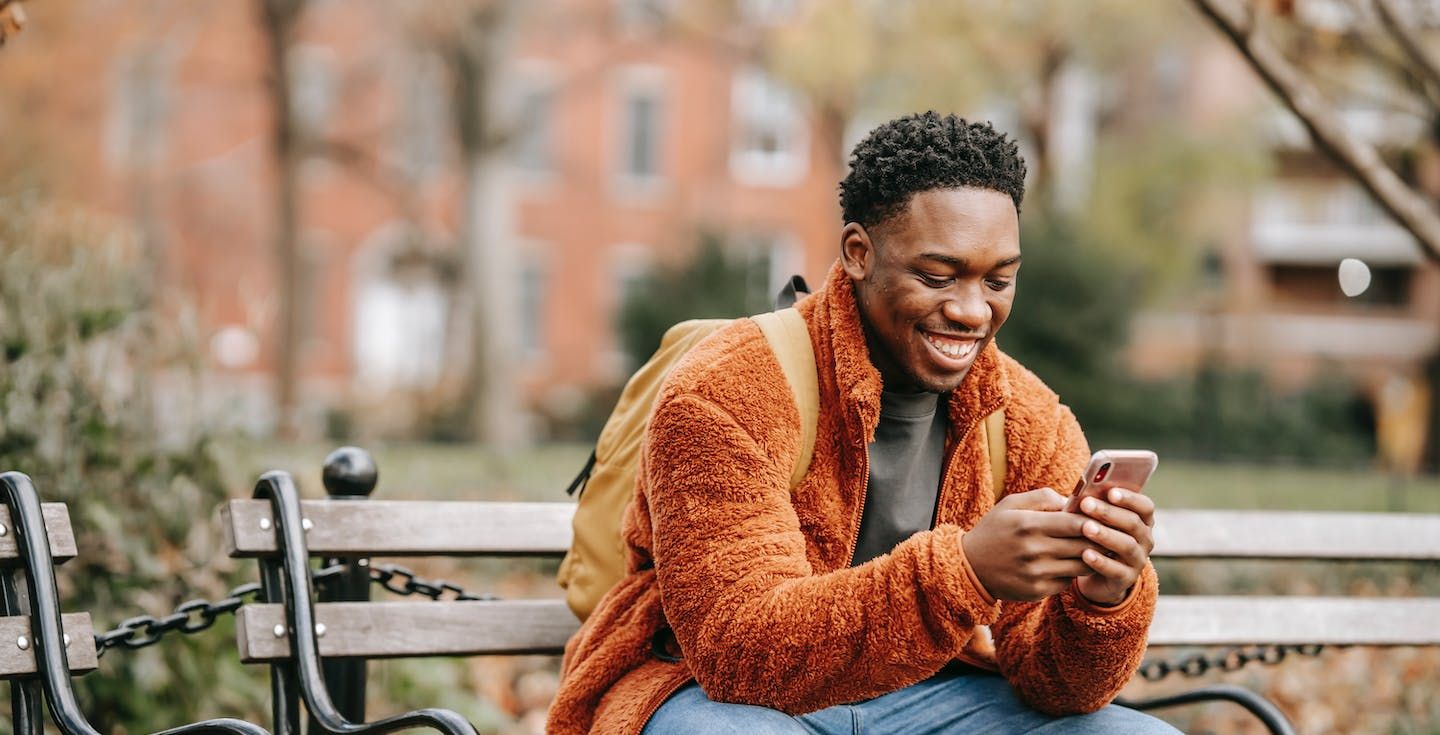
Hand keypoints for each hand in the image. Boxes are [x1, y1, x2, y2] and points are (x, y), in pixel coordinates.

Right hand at [961, 488, 1101, 601]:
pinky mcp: (1037, 591)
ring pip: (1080, 566)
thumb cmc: (994, 530)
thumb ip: (1043, 497)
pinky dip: (1072, 573)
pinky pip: (1067, 582)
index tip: (1101, 518)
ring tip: (1095, 549)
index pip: (1075, 523)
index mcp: (1028, 524)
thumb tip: (1073, 501)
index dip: (1094, 520)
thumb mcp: (1010, 504)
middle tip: (1107, 534)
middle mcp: (1034, 550)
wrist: (970, 567)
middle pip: (1083, 545)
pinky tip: (1069, 564)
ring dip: (1091, 558)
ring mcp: (1036, 573)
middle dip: (1099, 539)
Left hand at [1073, 487, 1154, 605]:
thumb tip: (1080, 494)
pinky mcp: (1126, 579)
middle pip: (1133, 523)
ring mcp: (1138, 560)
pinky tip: (1085, 554)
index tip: (1110, 492)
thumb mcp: (1097, 521)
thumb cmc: (1095, 537)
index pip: (1145, 506)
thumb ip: (1094, 506)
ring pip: (1127, 545)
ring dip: (1106, 535)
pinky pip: (1116, 570)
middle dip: (1108, 512)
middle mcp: (1145, 539)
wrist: (1095, 574)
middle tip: (1086, 504)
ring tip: (1086, 528)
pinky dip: (1101, 561)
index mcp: (1142, 521)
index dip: (1130, 498)